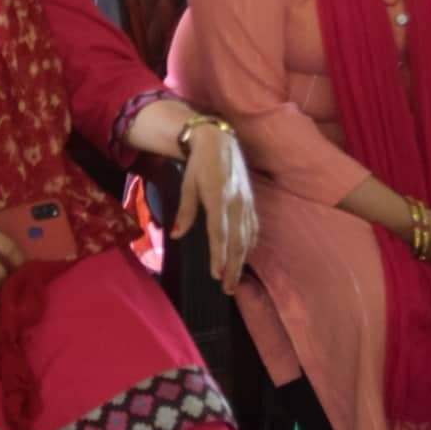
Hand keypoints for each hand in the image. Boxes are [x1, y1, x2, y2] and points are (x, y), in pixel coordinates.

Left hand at [172, 124, 256, 293]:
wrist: (220, 140)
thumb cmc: (199, 163)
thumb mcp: (187, 184)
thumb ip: (185, 211)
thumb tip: (177, 235)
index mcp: (218, 197)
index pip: (219, 232)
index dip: (218, 255)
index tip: (217, 275)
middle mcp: (236, 202)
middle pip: (236, 241)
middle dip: (233, 267)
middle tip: (228, 289)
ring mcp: (246, 202)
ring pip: (247, 237)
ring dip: (242, 260)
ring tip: (235, 280)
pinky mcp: (250, 200)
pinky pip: (253, 227)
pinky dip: (251, 244)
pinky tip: (247, 256)